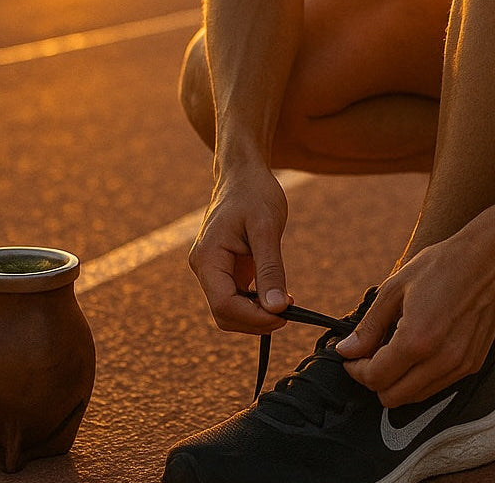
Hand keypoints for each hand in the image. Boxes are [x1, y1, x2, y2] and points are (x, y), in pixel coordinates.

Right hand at [188, 161, 291, 333]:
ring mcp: (213, 269)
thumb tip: (277, 309)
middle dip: (256, 320)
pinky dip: (257, 303)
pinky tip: (278, 295)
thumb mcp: (267, 228)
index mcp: (208, 257)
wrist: (244, 174)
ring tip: (286, 302)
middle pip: (225, 313)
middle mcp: (205, 267)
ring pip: (231, 309)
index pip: (224, 305)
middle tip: (289, 312)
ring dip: (257, 314)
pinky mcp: (225, 269)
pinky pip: (237, 296)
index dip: (253, 318)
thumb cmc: (254, 193)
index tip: (284, 316)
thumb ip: (270, 269)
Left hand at [335, 227, 494, 406]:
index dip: (356, 370)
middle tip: (369, 355)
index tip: (351, 356)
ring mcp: (460, 366)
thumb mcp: (396, 287)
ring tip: (393, 349)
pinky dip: (420, 377)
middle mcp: (441, 361)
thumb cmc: (443, 265)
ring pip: (416, 397)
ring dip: (398, 381)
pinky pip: (438, 386)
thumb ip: (369, 325)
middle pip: (393, 397)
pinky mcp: (473, 365)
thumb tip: (346, 351)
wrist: (491, 259)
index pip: (376, 378)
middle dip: (374, 379)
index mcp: (417, 340)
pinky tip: (418, 349)